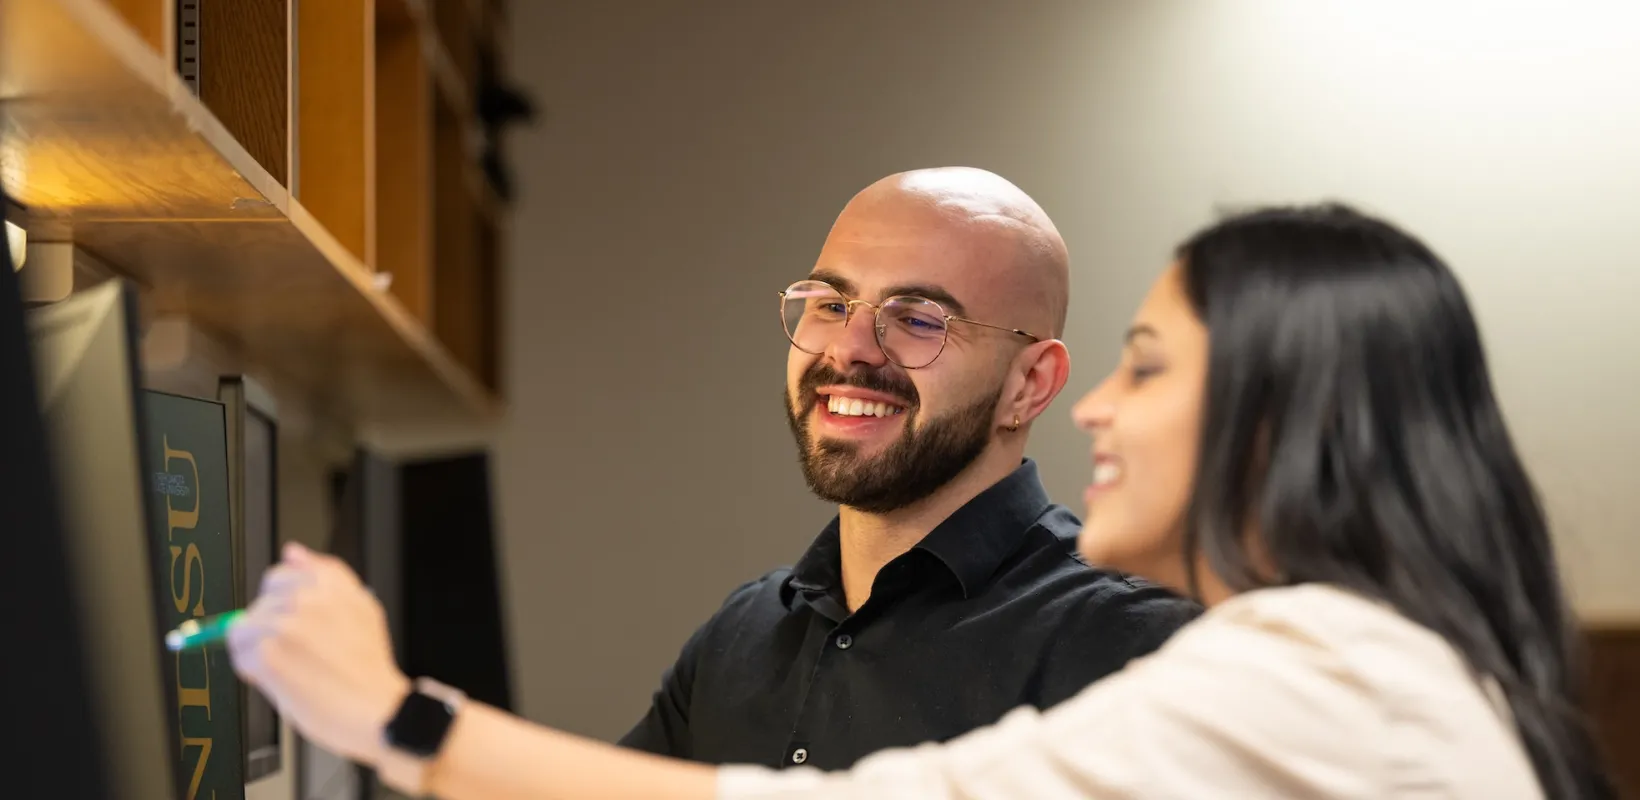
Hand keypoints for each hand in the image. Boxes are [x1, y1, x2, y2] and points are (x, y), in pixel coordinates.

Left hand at [227, 542, 411, 766]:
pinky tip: (280, 678)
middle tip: (297, 654)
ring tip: (289, 667)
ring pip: (242, 630)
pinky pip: (240, 656)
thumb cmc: (369, 666)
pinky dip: (252, 671)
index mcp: (327, 582)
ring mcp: (285, 626)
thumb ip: (326, 575)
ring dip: (256, 651)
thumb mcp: (361, 607)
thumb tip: (293, 551)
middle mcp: (306, 598)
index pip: (277, 577)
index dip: (279, 604)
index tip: (289, 623)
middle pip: (257, 606)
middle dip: (267, 630)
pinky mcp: (270, 656)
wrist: (377, 708)